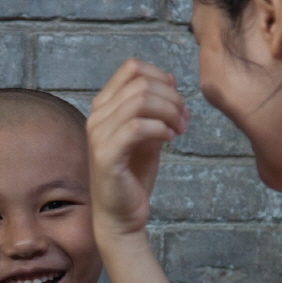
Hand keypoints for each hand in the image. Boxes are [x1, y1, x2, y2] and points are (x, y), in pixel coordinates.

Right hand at [86, 59, 188, 237]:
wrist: (121, 215)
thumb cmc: (133, 176)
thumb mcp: (148, 135)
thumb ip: (154, 110)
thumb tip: (171, 84)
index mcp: (104, 106)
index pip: (132, 68)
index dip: (161, 76)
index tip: (177, 97)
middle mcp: (96, 116)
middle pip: (141, 82)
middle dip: (172, 97)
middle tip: (185, 120)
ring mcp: (98, 135)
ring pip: (141, 100)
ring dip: (170, 111)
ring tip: (180, 129)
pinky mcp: (106, 155)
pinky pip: (137, 126)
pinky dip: (161, 128)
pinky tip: (170, 139)